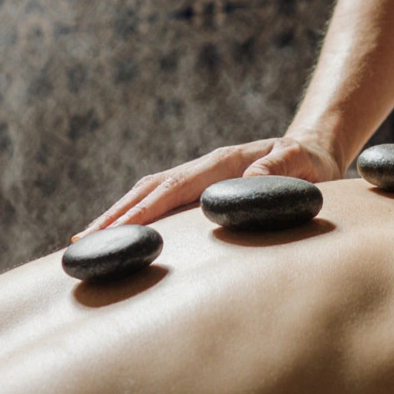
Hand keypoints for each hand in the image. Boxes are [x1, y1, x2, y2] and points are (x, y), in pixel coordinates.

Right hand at [72, 137, 341, 238]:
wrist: (312, 151)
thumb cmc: (308, 164)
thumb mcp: (300, 163)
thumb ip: (275, 167)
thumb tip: (244, 179)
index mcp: (221, 163)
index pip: (174, 188)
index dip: (144, 210)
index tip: (118, 230)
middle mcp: (202, 167)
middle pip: (149, 190)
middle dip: (115, 216)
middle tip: (81, 242)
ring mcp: (198, 177)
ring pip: (148, 194)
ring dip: (117, 216)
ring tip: (85, 241)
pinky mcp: (199, 188)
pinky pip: (159, 201)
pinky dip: (134, 215)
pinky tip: (118, 235)